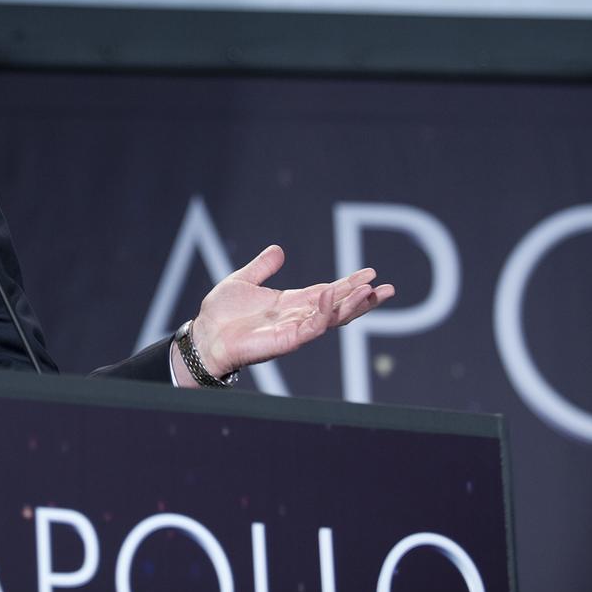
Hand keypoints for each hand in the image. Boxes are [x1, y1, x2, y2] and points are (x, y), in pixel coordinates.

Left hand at [181, 245, 394, 383]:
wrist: (204, 335)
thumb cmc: (220, 313)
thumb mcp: (243, 281)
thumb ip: (262, 267)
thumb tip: (278, 250)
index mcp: (291, 302)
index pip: (328, 292)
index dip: (349, 284)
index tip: (370, 274)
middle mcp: (297, 317)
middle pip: (338, 307)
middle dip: (363, 299)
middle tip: (387, 288)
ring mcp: (294, 330)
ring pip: (331, 318)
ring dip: (351, 306)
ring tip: (370, 292)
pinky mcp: (286, 341)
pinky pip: (310, 327)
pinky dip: (322, 313)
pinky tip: (330, 296)